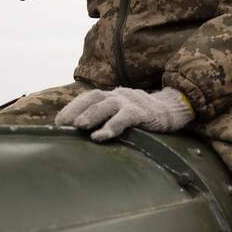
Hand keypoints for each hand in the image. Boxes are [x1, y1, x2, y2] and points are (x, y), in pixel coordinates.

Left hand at [55, 86, 194, 141]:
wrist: (173, 110)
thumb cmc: (144, 116)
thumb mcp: (123, 113)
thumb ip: (107, 118)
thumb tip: (82, 136)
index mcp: (112, 95)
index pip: (88, 97)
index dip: (72, 108)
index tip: (57, 123)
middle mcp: (119, 95)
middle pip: (93, 98)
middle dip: (76, 110)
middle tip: (62, 125)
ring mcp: (131, 102)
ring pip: (107, 105)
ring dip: (91, 115)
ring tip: (78, 127)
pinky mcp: (143, 112)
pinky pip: (125, 117)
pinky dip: (112, 126)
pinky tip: (101, 136)